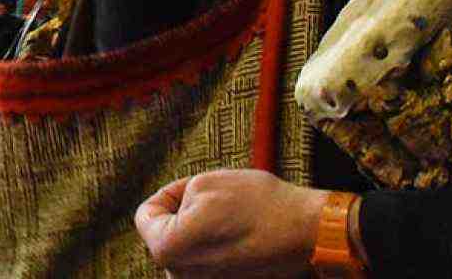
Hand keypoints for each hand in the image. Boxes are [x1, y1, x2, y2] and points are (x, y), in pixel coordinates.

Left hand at [135, 169, 329, 277]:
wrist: (306, 233)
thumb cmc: (258, 204)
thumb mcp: (204, 182)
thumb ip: (173, 199)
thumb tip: (166, 213)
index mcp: (166, 248)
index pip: (146, 214)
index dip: (169, 194)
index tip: (196, 191)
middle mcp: (179, 276)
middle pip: (167, 236)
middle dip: (185, 217)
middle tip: (220, 205)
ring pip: (189, 251)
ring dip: (203, 234)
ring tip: (233, 223)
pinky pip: (209, 265)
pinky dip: (219, 250)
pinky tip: (240, 239)